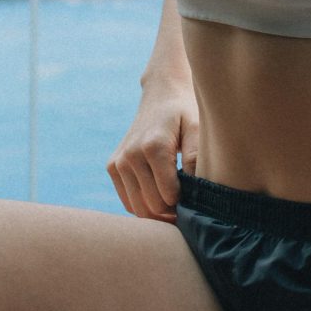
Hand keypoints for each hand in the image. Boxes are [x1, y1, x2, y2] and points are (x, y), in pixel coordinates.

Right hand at [107, 81, 199, 220]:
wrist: (162, 97)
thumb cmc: (186, 114)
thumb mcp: (198, 130)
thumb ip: (196, 158)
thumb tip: (196, 190)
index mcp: (153, 147)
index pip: (168, 196)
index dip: (185, 204)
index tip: (197, 199)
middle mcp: (131, 156)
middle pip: (152, 206)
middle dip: (172, 212)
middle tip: (189, 207)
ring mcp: (118, 162)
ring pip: (138, 208)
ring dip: (158, 214)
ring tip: (176, 204)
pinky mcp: (112, 167)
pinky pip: (128, 202)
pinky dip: (144, 206)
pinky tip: (161, 198)